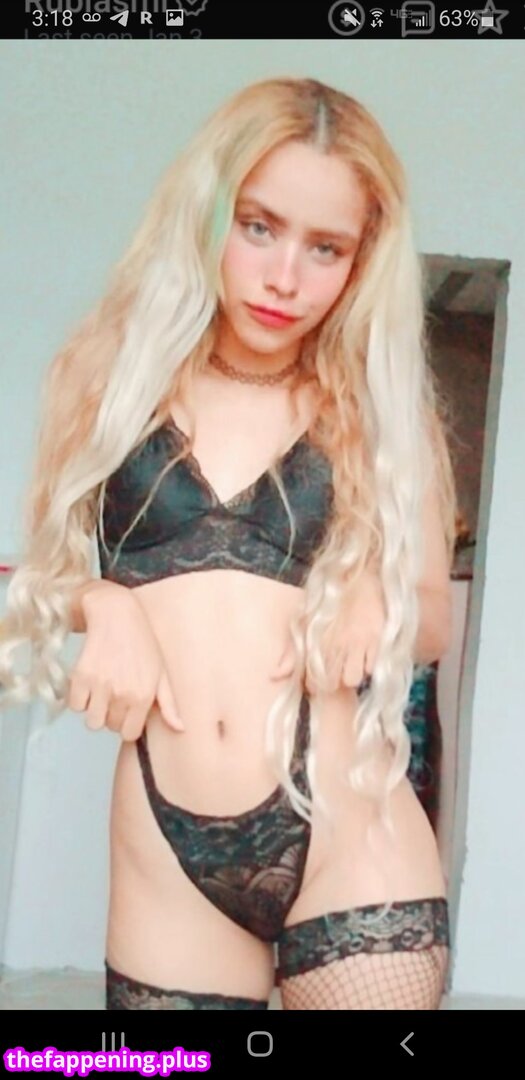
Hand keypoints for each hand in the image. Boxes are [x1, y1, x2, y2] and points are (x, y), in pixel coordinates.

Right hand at [67, 584, 183, 740]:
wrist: (116, 614)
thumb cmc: (142, 643)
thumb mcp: (161, 672)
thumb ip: (169, 704)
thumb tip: (180, 728)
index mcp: (144, 695)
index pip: (129, 734)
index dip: (126, 724)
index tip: (126, 710)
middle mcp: (122, 693)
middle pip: (109, 727)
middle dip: (110, 714)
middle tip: (114, 694)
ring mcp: (100, 685)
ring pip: (91, 721)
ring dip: (94, 709)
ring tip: (101, 690)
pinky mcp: (80, 676)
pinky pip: (74, 705)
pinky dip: (79, 697)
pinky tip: (89, 682)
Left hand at [271, 569, 384, 693]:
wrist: (360, 576)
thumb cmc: (331, 601)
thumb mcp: (306, 622)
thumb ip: (291, 652)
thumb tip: (274, 675)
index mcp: (316, 641)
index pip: (311, 680)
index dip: (315, 684)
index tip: (319, 677)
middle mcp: (335, 645)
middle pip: (332, 684)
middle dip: (333, 682)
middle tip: (337, 671)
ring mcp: (357, 643)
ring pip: (352, 679)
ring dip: (352, 675)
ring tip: (352, 663)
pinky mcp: (376, 640)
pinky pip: (371, 667)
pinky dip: (369, 665)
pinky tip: (366, 654)